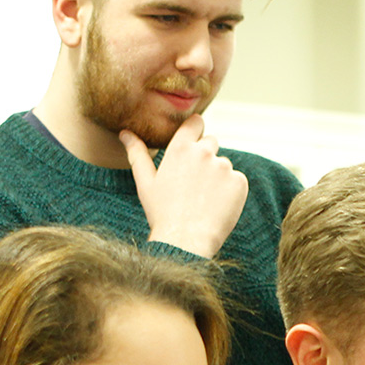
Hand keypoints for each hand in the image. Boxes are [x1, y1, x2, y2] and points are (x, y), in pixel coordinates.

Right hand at [122, 114, 248, 258]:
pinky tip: (216, 207)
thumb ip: (137, 154)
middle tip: (193, 185)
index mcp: (180, 147)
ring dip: (217, 177)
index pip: (195, 122)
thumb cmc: (162, 213)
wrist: (185, 242)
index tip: (193, 144)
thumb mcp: (145, 182)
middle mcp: (204, 151)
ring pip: (223, 165)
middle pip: (211, 143)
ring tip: (203, 201)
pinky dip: (230, 192)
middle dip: (204, 158)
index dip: (195, 131)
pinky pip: (236, 181)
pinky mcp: (239, 182)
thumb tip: (124, 133)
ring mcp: (224, 166)